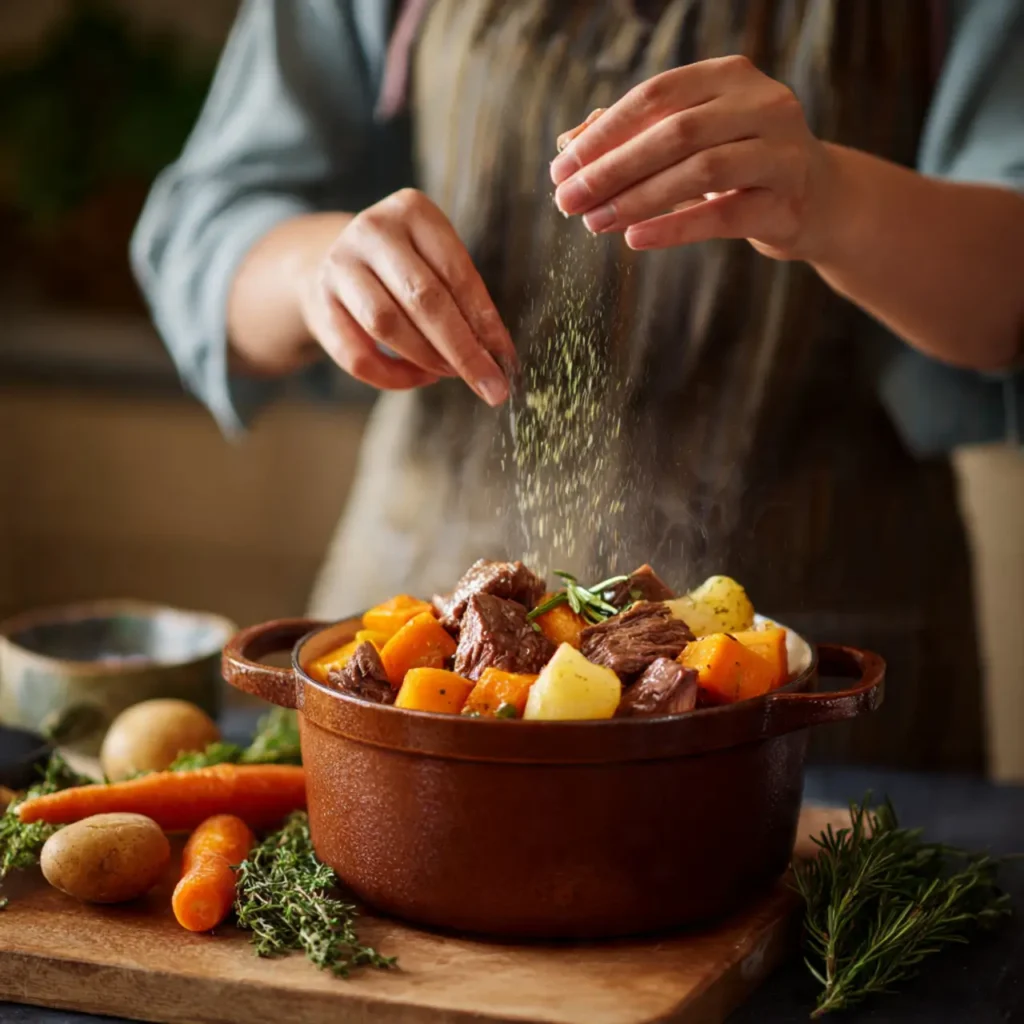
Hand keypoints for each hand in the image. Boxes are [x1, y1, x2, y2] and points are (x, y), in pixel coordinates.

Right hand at [300, 189, 514, 403]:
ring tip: (451, 372)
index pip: (457, 272)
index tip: (506, 358)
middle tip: (490, 384)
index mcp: (413, 210)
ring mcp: (340, 265)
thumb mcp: (434, 262)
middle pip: (424, 299)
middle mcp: (373, 230)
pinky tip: (418, 377)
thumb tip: (497, 353)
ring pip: (388, 325)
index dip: (485, 321)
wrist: (326, 262)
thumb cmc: (401, 268)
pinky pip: (359, 355)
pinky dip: (393, 377)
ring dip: (427, 359)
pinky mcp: (319, 304)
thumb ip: (463, 298)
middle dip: (463, 350)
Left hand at [550, 56, 833, 260]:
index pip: (655, 95)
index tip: (560, 168)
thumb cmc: (739, 165)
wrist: (818, 200)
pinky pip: (723, 215)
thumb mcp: (689, 141)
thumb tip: (566, 143)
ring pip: (699, 171)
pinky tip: (634, 239)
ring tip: (593, 222)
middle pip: (674, 132)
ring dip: (637, 199)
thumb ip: (634, 136)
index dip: (603, 133)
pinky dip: (674, 227)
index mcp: (729, 76)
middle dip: (611, 169)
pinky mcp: (787, 202)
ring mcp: (781, 151)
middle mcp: (762, 103)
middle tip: (566, 202)